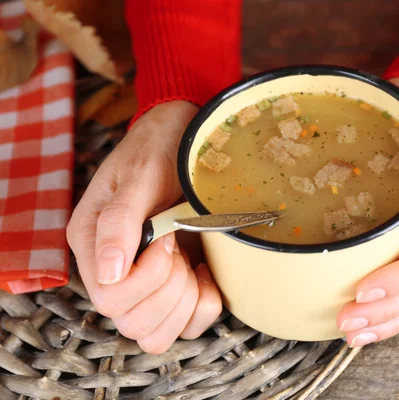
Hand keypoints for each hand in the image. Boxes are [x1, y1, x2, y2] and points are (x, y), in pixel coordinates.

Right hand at [67, 101, 221, 353]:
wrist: (186, 139)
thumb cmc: (158, 151)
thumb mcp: (140, 177)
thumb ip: (120, 221)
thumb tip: (108, 272)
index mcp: (91, 244)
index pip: (109, 299)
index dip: (147, 278)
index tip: (166, 238)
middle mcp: (113, 272)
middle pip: (133, 323)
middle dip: (169, 289)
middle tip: (179, 246)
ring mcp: (145, 285)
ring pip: (157, 335)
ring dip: (185, 303)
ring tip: (192, 262)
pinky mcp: (176, 288)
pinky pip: (188, 326)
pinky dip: (204, 307)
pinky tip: (206, 273)